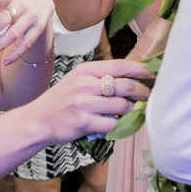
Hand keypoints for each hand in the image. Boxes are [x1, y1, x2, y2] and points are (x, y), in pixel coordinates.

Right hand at [25, 59, 151, 143]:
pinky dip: (121, 125)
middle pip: (126, 86)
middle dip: (143, 93)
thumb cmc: (60, 101)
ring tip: (135, 113)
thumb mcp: (77, 80)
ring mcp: (84, 103)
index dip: (140, 70)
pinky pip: (113, 123)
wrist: (38, 120)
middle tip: (148, 98)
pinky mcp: (84, 122)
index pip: (120, 66)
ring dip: (133, 111)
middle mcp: (85, 84)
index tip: (153, 74)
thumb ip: (99, 77)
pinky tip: (120, 125)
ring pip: (122, 105)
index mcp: (85, 70)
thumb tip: (132, 78)